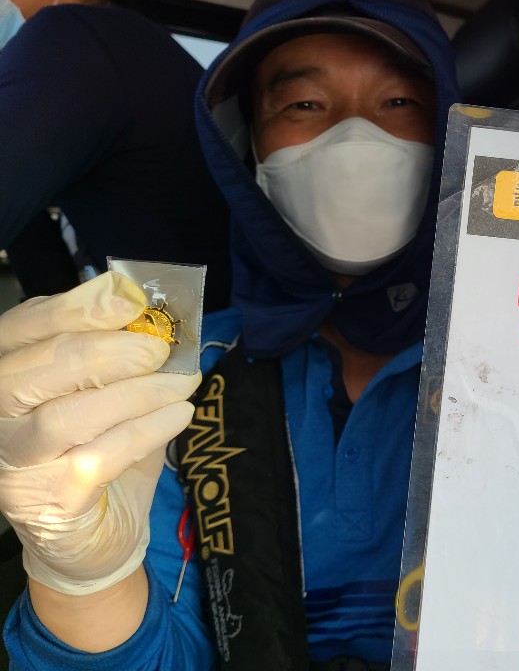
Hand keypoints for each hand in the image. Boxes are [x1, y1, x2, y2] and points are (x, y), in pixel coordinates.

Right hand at [0, 272, 200, 594]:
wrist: (93, 534)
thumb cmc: (100, 448)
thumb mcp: (110, 391)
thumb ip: (119, 350)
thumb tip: (153, 312)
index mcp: (5, 372)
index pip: (25, 327)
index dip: (78, 308)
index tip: (131, 301)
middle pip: (41, 368)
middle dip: (109, 351)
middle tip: (159, 349)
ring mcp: (15, 462)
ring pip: (66, 417)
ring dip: (136, 393)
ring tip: (183, 384)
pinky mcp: (48, 502)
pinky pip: (98, 459)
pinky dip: (145, 431)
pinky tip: (179, 415)